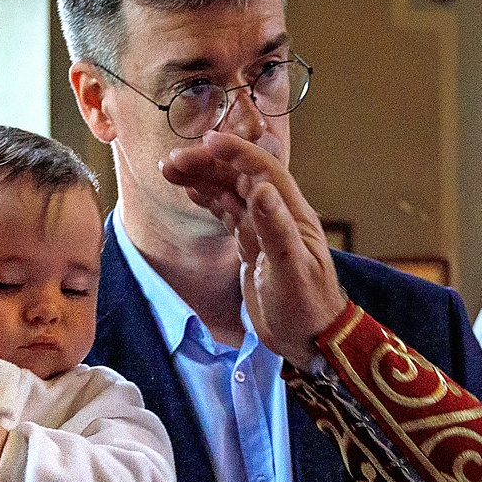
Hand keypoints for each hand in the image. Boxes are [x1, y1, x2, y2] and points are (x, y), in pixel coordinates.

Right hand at [160, 131, 346, 361]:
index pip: (263, 171)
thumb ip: (276, 229)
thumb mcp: (290, 270)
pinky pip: (227, 214)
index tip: (206, 141)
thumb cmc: (306, 307)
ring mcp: (263, 231)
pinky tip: (190, 191)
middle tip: (171, 162)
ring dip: (203, 178)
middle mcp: (277, 215)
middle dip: (208, 164)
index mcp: (292, 215)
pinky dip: (208, 199)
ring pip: (230, 193)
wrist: (311, 340)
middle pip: (240, 177)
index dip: (236, 152)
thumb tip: (261, 189)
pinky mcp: (251, 247)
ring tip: (170, 171)